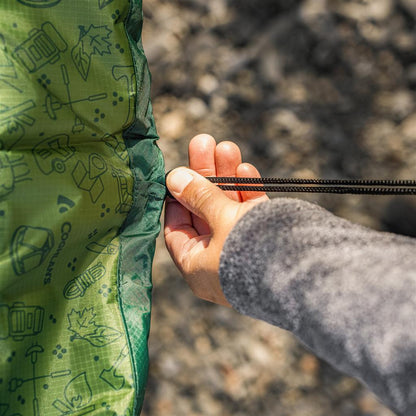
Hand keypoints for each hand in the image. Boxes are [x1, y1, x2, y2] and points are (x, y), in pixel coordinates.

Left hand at [164, 134, 268, 305]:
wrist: (308, 272)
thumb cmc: (253, 250)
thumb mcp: (221, 218)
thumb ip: (199, 196)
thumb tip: (174, 178)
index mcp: (196, 267)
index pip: (177, 229)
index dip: (177, 198)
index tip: (179, 173)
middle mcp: (217, 261)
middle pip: (203, 212)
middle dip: (206, 176)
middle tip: (203, 143)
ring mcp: (241, 251)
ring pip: (228, 209)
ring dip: (227, 178)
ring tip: (226, 146)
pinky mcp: (265, 243)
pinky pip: (250, 215)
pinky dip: (248, 193)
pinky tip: (245, 169)